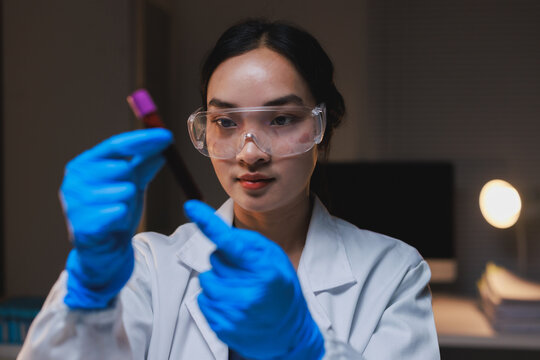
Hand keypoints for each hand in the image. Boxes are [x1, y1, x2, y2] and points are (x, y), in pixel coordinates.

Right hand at [61, 129, 172, 308]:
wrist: (105, 252)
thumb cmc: (115, 213)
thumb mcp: (132, 183)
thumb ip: (144, 163)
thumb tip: (163, 141)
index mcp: (84, 164)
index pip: (116, 145)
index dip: (143, 139)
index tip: (168, 136)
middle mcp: (74, 180)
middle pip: (119, 166)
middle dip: (132, 179)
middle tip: (128, 193)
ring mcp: (74, 202)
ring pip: (122, 190)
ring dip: (128, 202)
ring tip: (118, 211)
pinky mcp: (82, 224)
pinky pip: (117, 212)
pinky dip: (122, 217)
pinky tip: (114, 224)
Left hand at [184, 200, 324, 359]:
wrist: (290, 333)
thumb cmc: (281, 287)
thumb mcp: (275, 257)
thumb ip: (249, 242)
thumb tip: (218, 234)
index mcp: (264, 270)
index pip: (229, 242)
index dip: (207, 223)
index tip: (190, 206)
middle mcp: (249, 292)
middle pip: (214, 259)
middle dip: (225, 261)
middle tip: (245, 273)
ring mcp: (234, 313)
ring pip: (206, 280)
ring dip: (217, 280)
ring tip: (239, 289)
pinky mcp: (223, 328)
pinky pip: (202, 300)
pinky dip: (213, 299)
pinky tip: (233, 304)